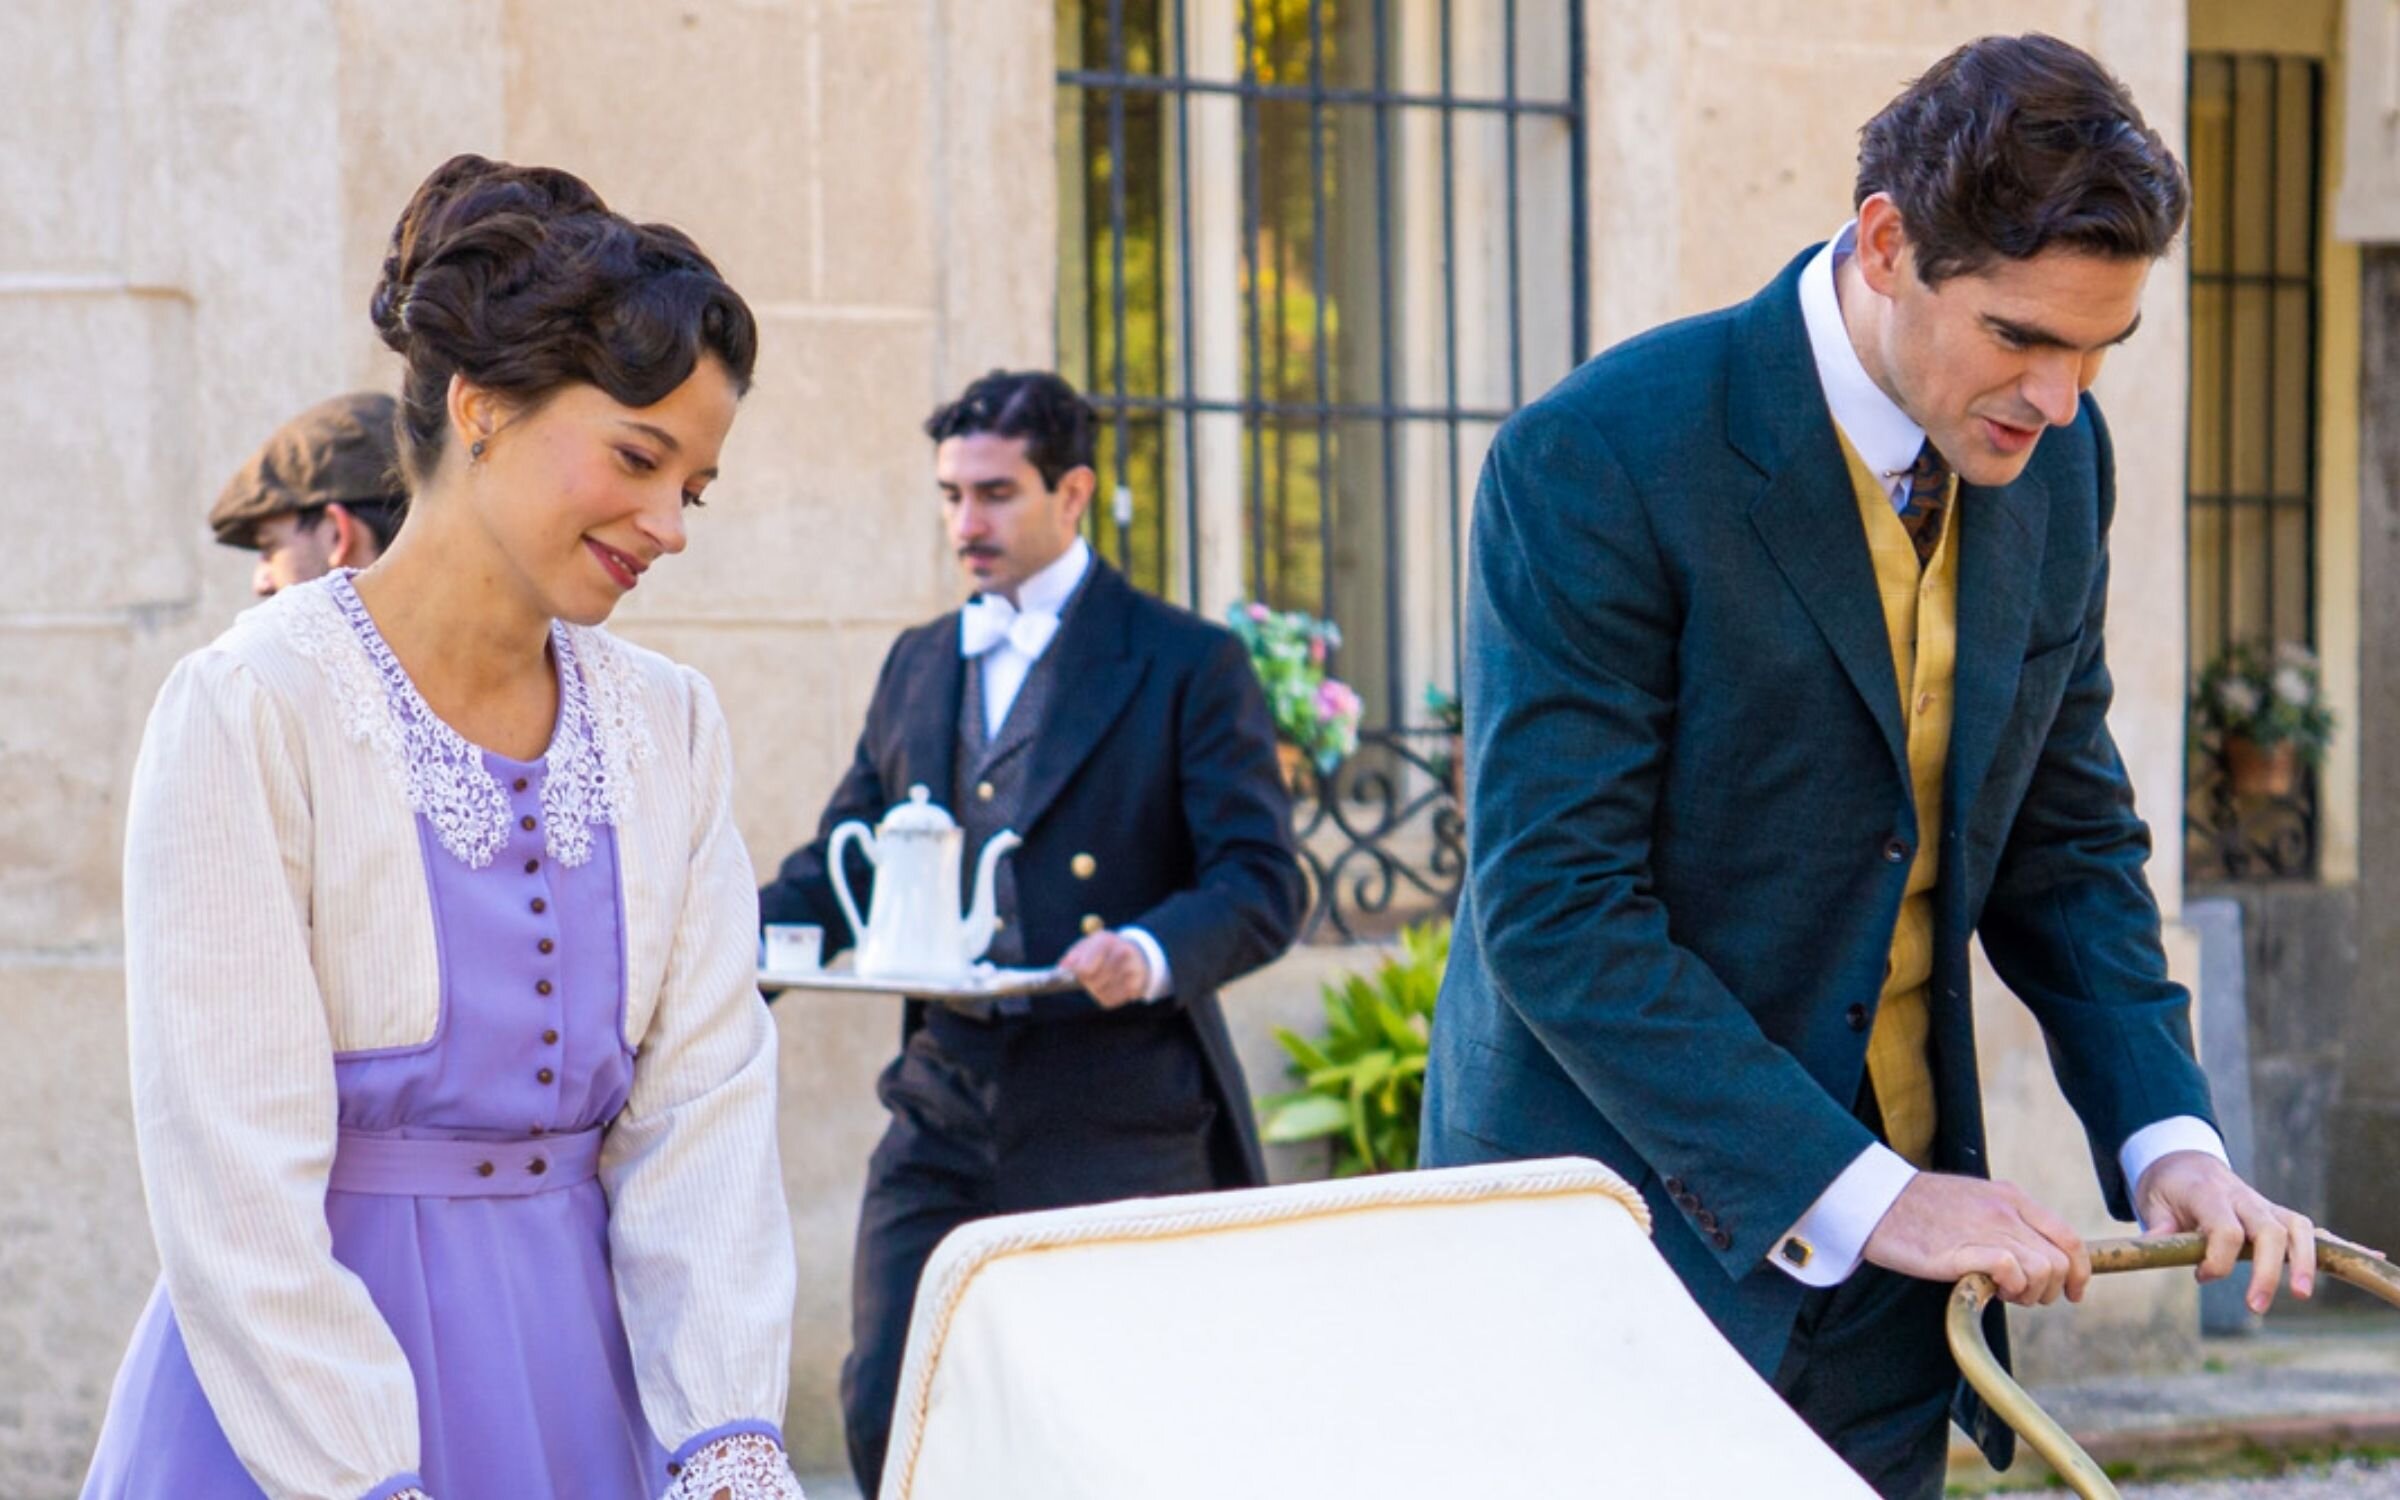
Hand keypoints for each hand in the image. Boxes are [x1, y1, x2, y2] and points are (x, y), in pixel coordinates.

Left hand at [1059, 931, 1151, 1007]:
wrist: (1136, 953)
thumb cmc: (1104, 950)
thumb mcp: (1088, 945)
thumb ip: (1073, 955)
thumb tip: (1061, 968)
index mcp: (1106, 940)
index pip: (1084, 969)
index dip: (1078, 973)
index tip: (1078, 972)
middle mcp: (1122, 953)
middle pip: (1093, 982)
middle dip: (1087, 982)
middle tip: (1089, 976)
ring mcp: (1132, 969)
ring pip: (1101, 992)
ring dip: (1096, 990)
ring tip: (1102, 979)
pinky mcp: (1137, 986)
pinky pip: (1111, 1000)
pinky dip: (1106, 996)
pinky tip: (1111, 985)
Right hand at [1862, 1172, 2090, 1306]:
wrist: (1874, 1201)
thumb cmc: (1917, 1209)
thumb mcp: (1972, 1201)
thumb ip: (2004, 1222)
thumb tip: (2031, 1256)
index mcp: (2010, 1197)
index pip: (2069, 1238)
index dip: (2080, 1272)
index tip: (2074, 1293)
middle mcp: (2006, 1210)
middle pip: (2060, 1262)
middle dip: (2051, 1290)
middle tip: (2021, 1296)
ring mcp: (1986, 1228)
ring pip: (2043, 1270)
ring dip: (2028, 1293)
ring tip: (2000, 1292)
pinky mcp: (1964, 1249)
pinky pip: (2012, 1271)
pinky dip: (2008, 1287)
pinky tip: (1987, 1287)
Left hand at [2134, 1149, 2315, 1312]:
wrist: (2184, 1162)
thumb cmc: (2167, 1190)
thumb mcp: (2151, 1203)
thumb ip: (2158, 1227)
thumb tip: (2148, 1250)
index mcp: (2207, 1194)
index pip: (2227, 1230)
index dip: (2218, 1261)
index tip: (2200, 1277)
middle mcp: (2241, 1197)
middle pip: (2269, 1232)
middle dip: (2267, 1272)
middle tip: (2255, 1307)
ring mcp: (2262, 1204)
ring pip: (2296, 1227)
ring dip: (2303, 1262)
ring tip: (2301, 1294)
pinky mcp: (2275, 1213)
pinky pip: (2303, 1228)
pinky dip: (2315, 1250)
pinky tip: (2320, 1274)